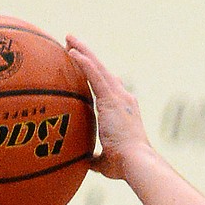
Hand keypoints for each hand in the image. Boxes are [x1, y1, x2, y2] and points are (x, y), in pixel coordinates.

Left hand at [65, 34, 153, 179]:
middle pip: (102, 71)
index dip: (99, 76)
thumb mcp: (106, 161)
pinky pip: (94, 74)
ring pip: (97, 67)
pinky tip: (71, 51)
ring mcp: (118, 96)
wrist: (135, 161)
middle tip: (73, 44)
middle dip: (88, 56)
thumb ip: (96, 158)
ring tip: (68, 38)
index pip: (109, 88)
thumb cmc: (123, 165)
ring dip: (83, 51)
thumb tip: (87, 163)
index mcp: (122, 111)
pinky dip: (83, 61)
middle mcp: (123, 99)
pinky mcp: (111, 98)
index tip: (89, 67)